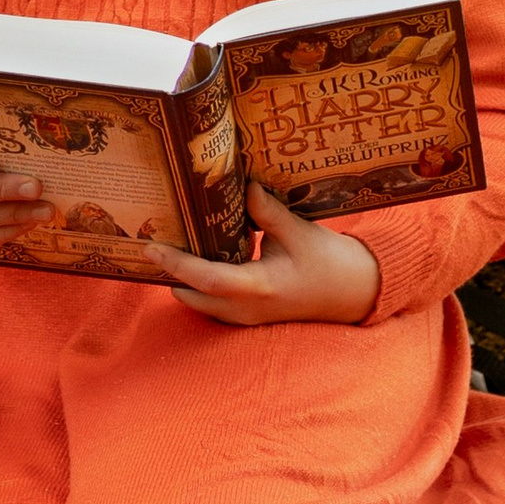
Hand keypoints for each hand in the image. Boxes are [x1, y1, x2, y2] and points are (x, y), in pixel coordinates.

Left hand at [161, 187, 381, 329]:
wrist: (354, 293)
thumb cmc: (328, 263)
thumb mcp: (298, 233)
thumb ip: (268, 212)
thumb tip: (244, 186)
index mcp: (258, 288)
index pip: (205, 279)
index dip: (175, 263)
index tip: (150, 246)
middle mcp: (246, 309)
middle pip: (191, 294)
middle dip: (171, 271)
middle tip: (156, 238)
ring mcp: (247, 317)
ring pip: (200, 301)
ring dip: (185, 278)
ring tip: (174, 243)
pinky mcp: (250, 316)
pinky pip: (213, 303)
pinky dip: (201, 284)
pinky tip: (202, 255)